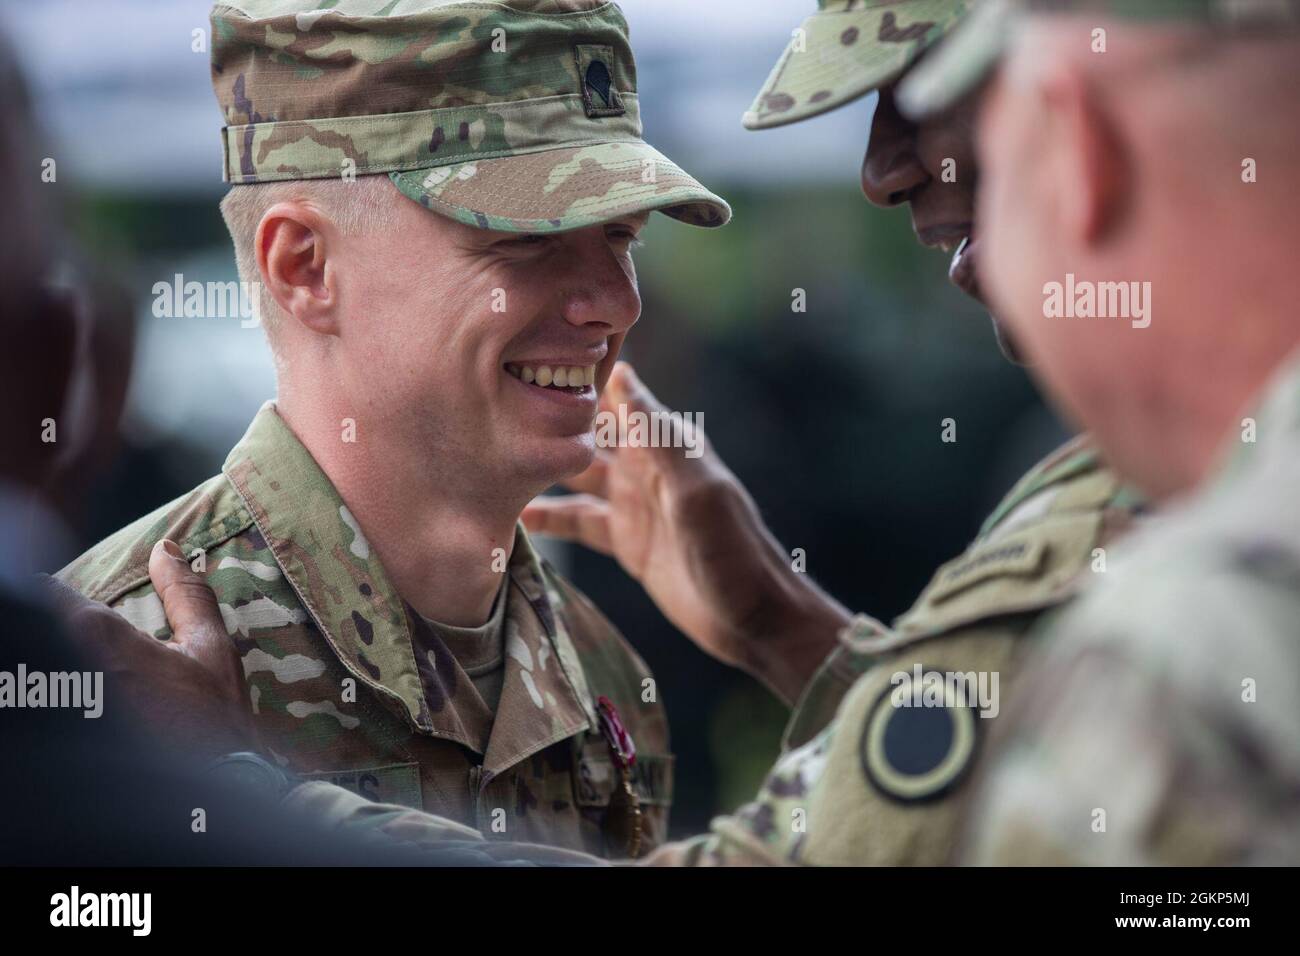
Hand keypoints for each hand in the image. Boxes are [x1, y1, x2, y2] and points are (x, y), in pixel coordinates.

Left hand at [42, 539, 259, 758]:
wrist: (219, 785)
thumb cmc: (215, 716)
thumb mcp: (210, 647)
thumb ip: (185, 593)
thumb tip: (165, 548)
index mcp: (104, 639)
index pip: (50, 596)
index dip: (55, 594)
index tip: (64, 598)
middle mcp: (74, 670)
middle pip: (41, 634)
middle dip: (56, 632)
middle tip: (79, 640)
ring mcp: (69, 706)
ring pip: (45, 666)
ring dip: (62, 663)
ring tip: (88, 676)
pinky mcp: (71, 737)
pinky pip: (53, 702)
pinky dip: (66, 694)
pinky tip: (92, 707)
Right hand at [523, 362, 849, 703]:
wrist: (753, 619)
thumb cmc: (733, 549)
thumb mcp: (695, 489)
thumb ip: (656, 437)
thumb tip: (622, 374)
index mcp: (664, 445)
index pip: (616, 396)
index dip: (578, 375)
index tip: (526, 355)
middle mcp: (645, 467)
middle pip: (587, 432)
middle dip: (548, 418)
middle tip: (489, 407)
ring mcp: (633, 504)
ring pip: (575, 474)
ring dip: (542, 466)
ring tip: (491, 459)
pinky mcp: (626, 541)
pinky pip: (579, 521)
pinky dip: (549, 517)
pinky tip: (514, 516)